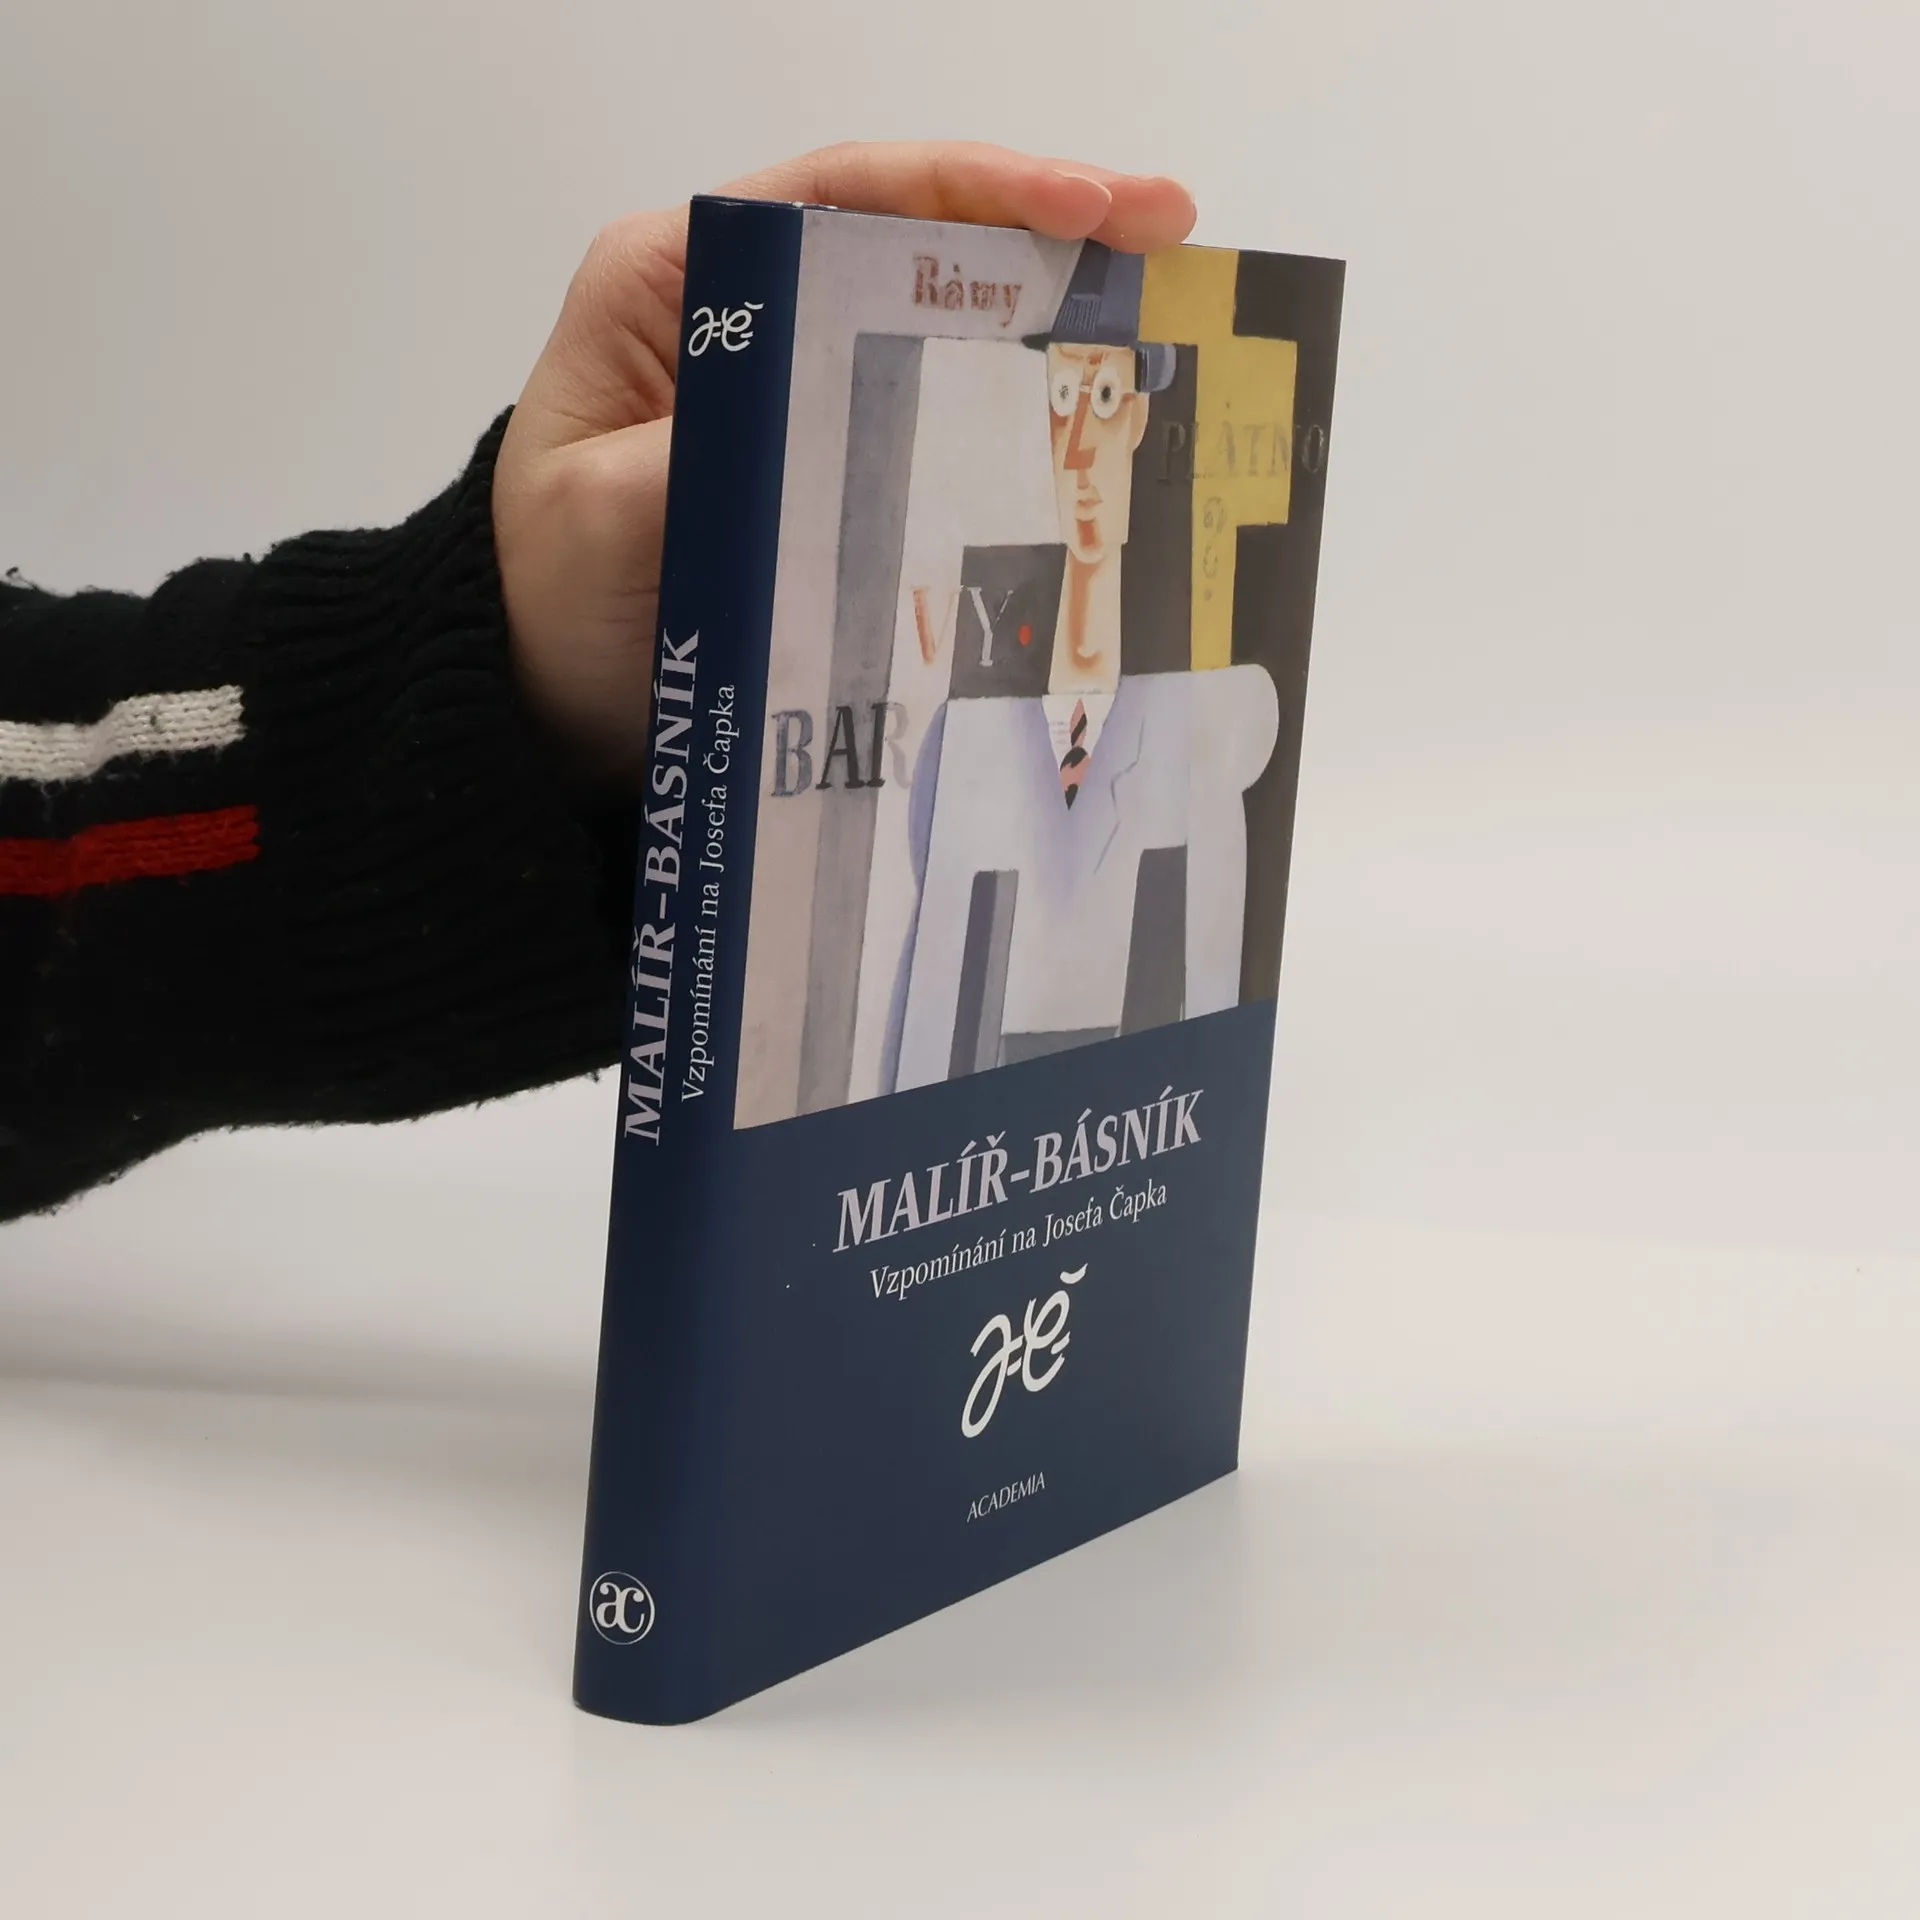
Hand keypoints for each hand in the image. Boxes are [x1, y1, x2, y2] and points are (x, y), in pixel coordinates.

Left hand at [492, 142, 1195, 782]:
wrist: (548, 707)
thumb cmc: (552, 600)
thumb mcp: (598, 522)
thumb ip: (695, 454)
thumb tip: (807, 413)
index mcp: (675, 281)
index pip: (840, 195)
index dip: (972, 187)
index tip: (1084, 207)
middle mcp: (747, 312)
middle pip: (911, 237)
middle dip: (1046, 228)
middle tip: (1172, 234)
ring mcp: (799, 390)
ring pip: (939, 321)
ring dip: (1052, 311)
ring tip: (1166, 310)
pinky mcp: (832, 467)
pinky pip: (936, 418)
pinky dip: (1018, 410)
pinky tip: (1094, 417)